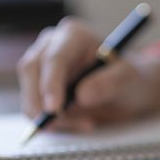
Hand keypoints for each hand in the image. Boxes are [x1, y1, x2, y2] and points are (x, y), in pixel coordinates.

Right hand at [16, 17, 159, 130]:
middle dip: (40, 102)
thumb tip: (82, 96)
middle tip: (57, 124)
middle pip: (31, 71)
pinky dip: (51, 122)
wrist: (128, 90)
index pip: (54, 57)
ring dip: (49, 116)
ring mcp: (42, 64)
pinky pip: (33, 107)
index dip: (51, 83)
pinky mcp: (38, 86)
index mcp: (74, 35)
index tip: (54, 109)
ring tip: (85, 124)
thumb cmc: (130, 78)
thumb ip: (111, 83)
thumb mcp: (130, 79)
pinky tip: (79, 123)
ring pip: (29, 92)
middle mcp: (52, 44)